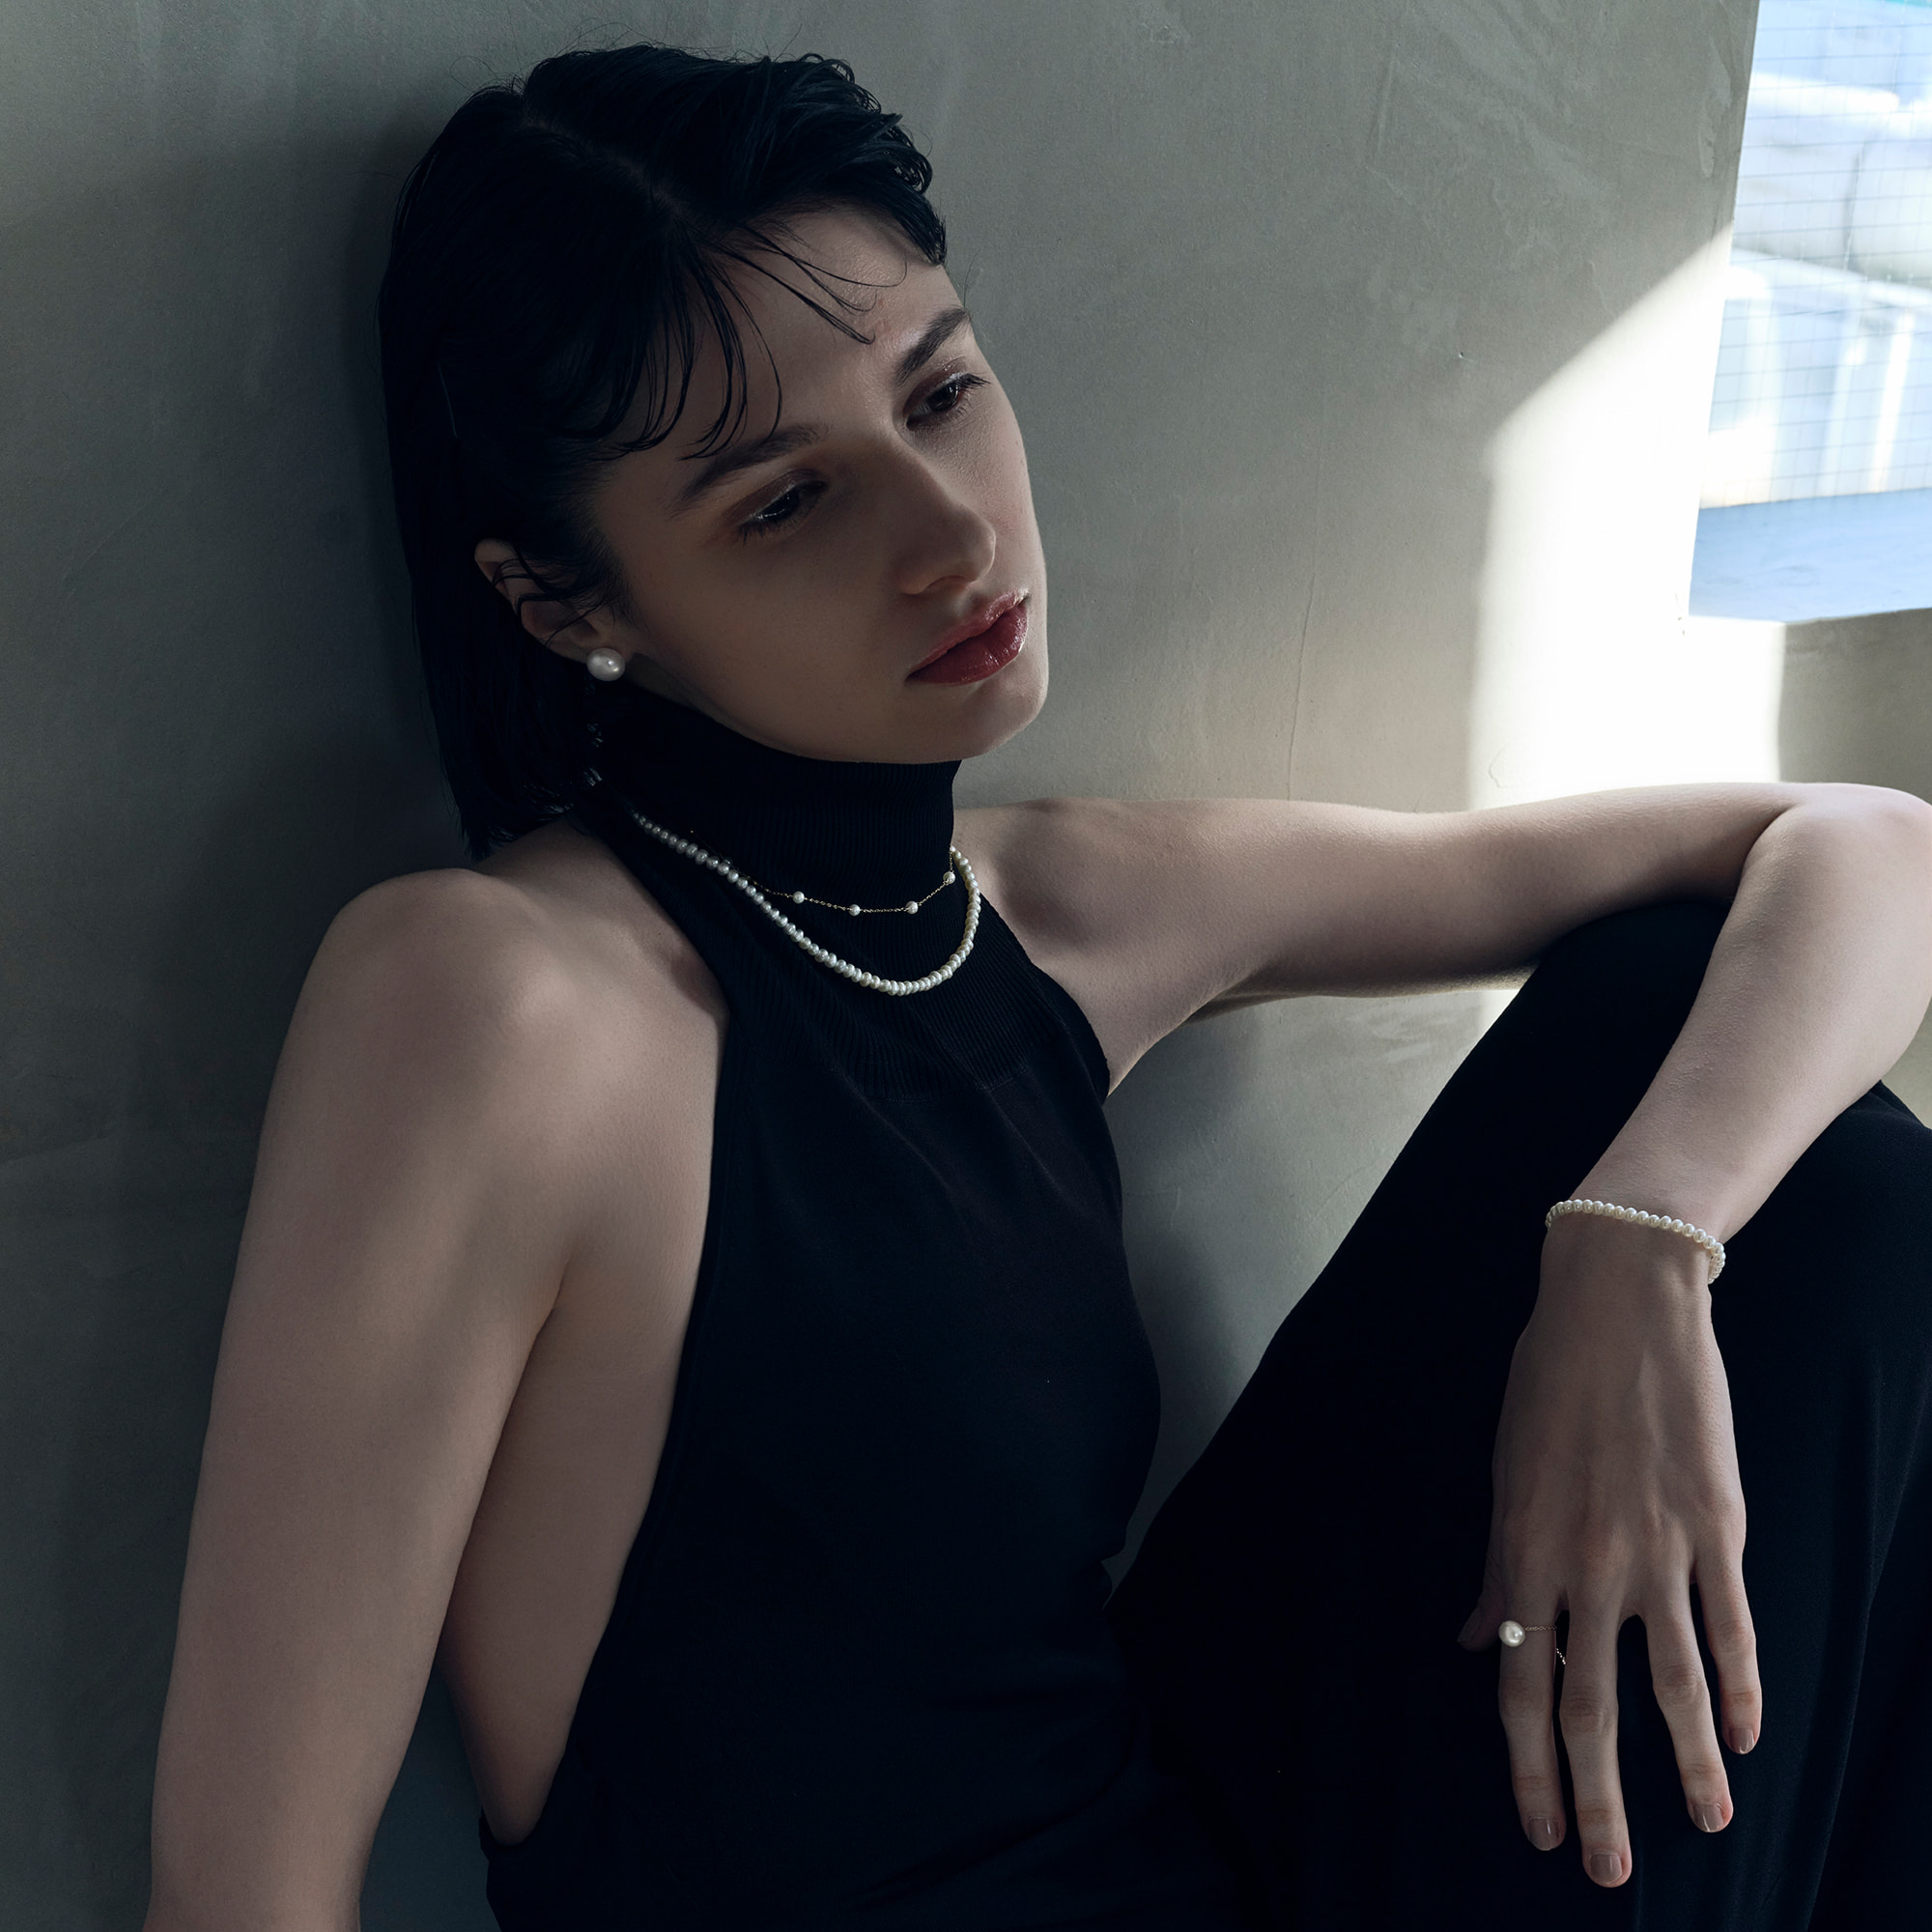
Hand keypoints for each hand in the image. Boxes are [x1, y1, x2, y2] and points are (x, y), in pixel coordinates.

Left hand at [1456, 1213, 1760, 1885]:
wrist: (1620, 1306)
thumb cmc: (1551, 1383)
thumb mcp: (1506, 1471)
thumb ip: (1498, 1565)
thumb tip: (1481, 1641)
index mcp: (1525, 1549)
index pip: (1523, 1682)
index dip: (1526, 1762)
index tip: (1538, 1826)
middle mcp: (1587, 1562)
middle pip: (1591, 1703)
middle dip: (1598, 1795)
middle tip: (1608, 1871)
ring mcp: (1657, 1547)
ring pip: (1673, 1680)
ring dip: (1688, 1761)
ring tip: (1704, 1821)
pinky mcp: (1716, 1526)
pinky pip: (1730, 1623)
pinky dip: (1741, 1684)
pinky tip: (1747, 1733)